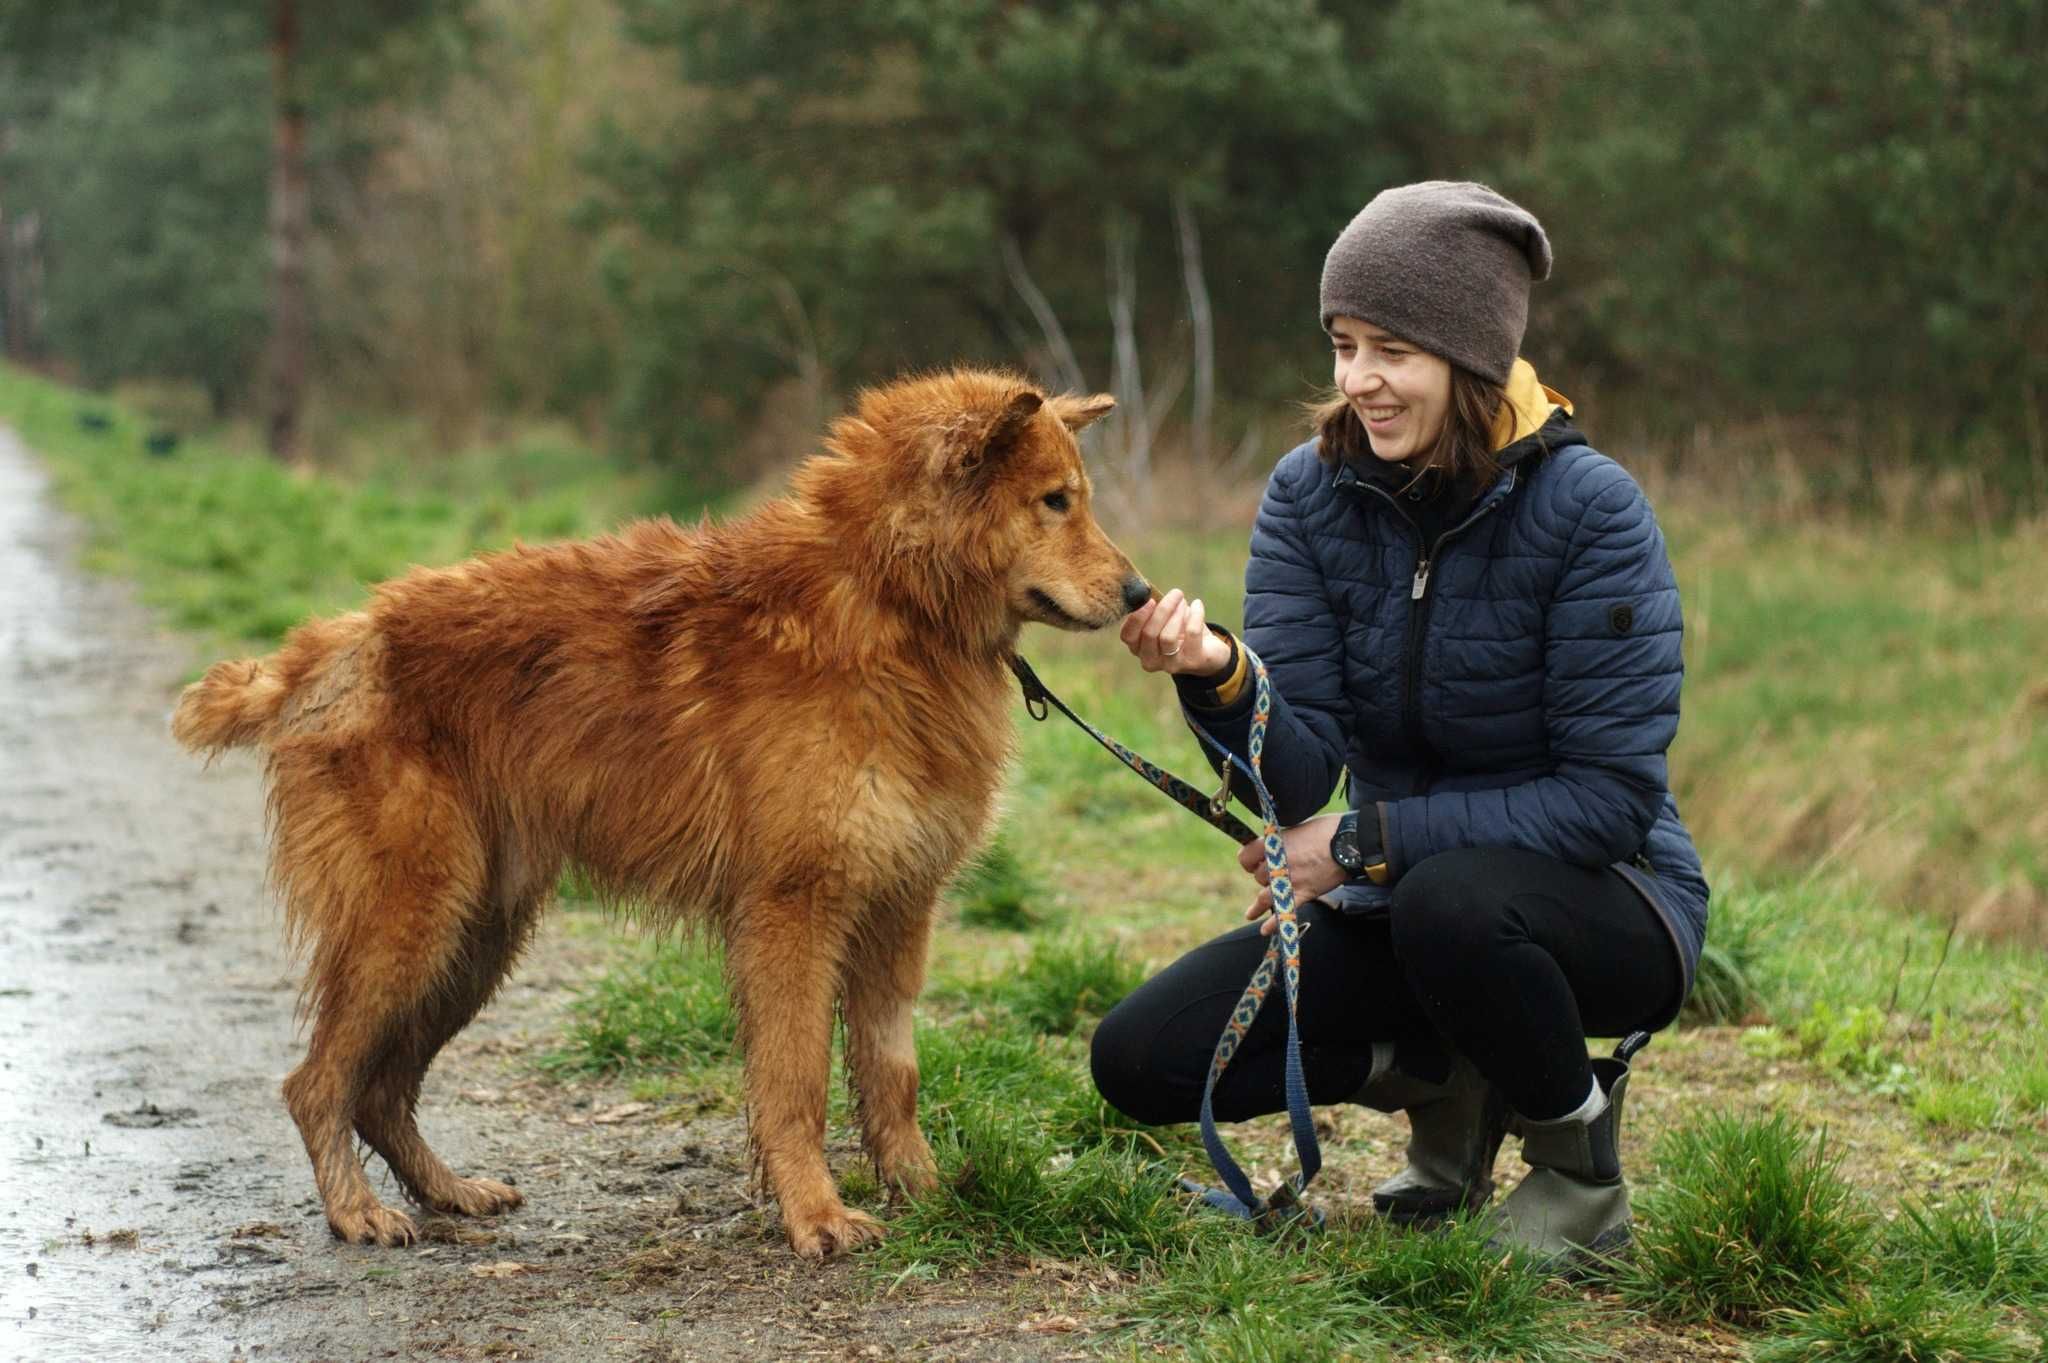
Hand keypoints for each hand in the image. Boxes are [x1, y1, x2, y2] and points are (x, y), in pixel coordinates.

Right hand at [1119, 588, 1232, 676]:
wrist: (1207, 650)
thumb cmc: (1179, 629)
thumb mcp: (1162, 619)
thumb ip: (1152, 608)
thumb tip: (1148, 592)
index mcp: (1137, 648)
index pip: (1127, 636)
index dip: (1137, 617)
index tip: (1150, 600)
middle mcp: (1150, 660)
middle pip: (1149, 634)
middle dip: (1163, 609)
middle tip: (1175, 593)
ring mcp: (1171, 665)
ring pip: (1167, 637)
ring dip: (1177, 613)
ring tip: (1183, 601)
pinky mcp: (1192, 662)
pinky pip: (1191, 633)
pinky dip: (1195, 614)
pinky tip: (1197, 604)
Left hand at [1239, 813, 1345, 935]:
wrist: (1350, 841)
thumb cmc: (1326, 829)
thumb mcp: (1297, 827)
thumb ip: (1282, 840)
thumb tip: (1276, 847)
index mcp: (1273, 844)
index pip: (1245, 857)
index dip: (1249, 860)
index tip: (1256, 861)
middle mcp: (1277, 863)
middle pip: (1259, 877)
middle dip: (1266, 877)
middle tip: (1279, 873)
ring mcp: (1289, 880)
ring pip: (1265, 895)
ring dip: (1259, 904)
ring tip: (1250, 913)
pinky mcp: (1304, 893)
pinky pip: (1285, 910)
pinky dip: (1274, 922)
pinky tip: (1265, 930)